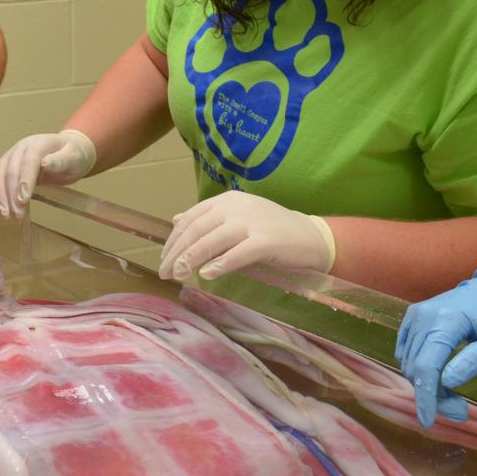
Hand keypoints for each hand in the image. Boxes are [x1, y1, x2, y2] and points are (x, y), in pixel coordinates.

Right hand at [0, 130, 95, 217]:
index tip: (23, 200)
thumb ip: (60, 161)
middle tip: (16, 215)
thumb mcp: (73, 158)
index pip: (28, 162)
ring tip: (6, 215)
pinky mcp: (6, 164)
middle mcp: (21, 147)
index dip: (24, 181)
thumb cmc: (73, 156)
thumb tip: (45, 163)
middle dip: (11, 195)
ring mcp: (11, 155)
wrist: (68, 151)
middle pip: (11, 171)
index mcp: (38, 144)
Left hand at [158, 191, 335, 282]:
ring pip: (213, 239)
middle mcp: (237, 207)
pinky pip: (238, 253)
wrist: (313, 237)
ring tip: (179, 275)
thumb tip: (176, 220)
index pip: (191, 218)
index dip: (174, 240)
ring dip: (192, 258)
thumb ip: (208, 218)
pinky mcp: (267, 240)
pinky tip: (207, 275)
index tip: (164, 259)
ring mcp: (252, 222)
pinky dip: (221, 264)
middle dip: (177, 252)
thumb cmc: (271, 230)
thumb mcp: (237, 217)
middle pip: (197, 229)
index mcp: (227, 200)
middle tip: (165, 273)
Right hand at [395, 259, 476, 428]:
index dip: (425, 397)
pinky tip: (440, 376)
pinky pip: (405, 352)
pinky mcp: (412, 318)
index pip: (426, 366)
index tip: (428, 422)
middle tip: (461, 410)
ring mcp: (413, 316)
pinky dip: (419, 370)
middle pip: (416, 368)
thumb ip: (474, 361)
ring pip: (408, 363)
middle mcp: (421, 317)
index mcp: (444, 321)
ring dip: (427, 384)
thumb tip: (447, 382)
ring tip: (454, 395)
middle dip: (433, 395)